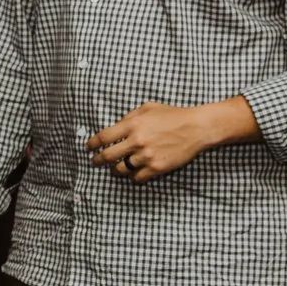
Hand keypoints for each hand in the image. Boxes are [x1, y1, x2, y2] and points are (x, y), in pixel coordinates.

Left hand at [86, 98, 254, 181]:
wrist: (197, 128)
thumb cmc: (173, 115)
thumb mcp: (148, 108)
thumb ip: (129, 117)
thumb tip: (115, 126)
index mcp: (132, 124)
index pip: (103, 137)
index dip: (92, 144)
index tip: (89, 148)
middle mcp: (137, 141)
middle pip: (107, 156)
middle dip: (97, 160)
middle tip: (94, 162)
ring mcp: (147, 156)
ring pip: (121, 169)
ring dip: (115, 170)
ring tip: (114, 169)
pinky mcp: (157, 168)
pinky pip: (137, 178)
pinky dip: (132, 177)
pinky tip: (132, 173)